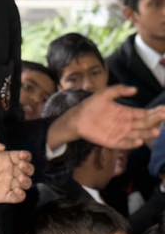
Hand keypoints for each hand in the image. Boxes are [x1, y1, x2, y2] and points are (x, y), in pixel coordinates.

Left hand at [0, 137, 32, 207]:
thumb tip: (1, 146)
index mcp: (4, 158)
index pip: (22, 156)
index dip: (25, 155)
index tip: (22, 156)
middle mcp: (7, 170)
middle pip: (27, 170)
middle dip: (28, 168)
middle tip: (21, 167)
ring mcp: (6, 183)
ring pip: (25, 183)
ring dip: (27, 182)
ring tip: (19, 179)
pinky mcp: (2, 195)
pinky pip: (17, 197)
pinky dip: (20, 195)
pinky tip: (15, 191)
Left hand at [47, 86, 164, 150]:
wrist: (77, 118)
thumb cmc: (91, 105)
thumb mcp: (104, 94)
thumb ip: (119, 90)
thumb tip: (135, 89)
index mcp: (126, 113)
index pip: (144, 113)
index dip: (155, 112)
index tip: (164, 110)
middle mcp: (127, 124)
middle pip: (144, 124)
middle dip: (155, 121)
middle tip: (164, 117)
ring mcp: (121, 133)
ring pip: (138, 134)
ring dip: (148, 133)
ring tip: (157, 131)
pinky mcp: (113, 141)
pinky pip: (125, 143)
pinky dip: (132, 143)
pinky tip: (139, 141)